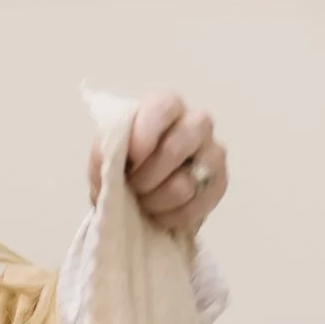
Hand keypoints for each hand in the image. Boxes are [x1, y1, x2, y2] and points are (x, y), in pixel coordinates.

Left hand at [87, 90, 227, 236]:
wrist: (136, 199)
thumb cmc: (122, 168)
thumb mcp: (104, 156)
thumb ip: (108, 151)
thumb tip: (115, 159)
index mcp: (166, 107)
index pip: (164, 107)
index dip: (145, 135)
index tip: (130, 160)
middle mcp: (196, 123)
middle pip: (177, 147)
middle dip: (147, 176)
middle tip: (133, 186)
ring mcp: (213, 153)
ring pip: (184, 184)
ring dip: (156, 201)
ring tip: (145, 201)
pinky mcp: (220, 183)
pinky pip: (195, 207)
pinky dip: (171, 217)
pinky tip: (161, 213)